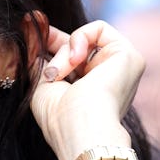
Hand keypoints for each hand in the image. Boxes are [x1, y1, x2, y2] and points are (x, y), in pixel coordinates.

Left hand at [30, 20, 144, 159]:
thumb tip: (29, 29)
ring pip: (84, 40)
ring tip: (57, 74)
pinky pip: (100, 29)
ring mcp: (120, 69)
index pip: (68, 58)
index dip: (48, 43)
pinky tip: (74, 61)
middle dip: (50, 40)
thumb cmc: (59, 118)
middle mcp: (107, 80)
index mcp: (89, 91)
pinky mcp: (130, 56)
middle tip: (33, 37)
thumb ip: (39, 59)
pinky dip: (79, 39)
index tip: (29, 31)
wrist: (81, 130)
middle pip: (75, 45)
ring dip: (63, 52)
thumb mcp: (41, 85)